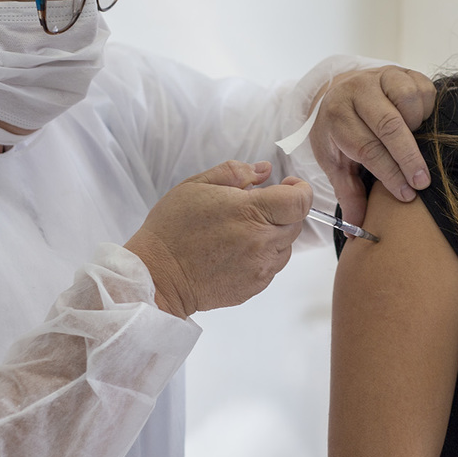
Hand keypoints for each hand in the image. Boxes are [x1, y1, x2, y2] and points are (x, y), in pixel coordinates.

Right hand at [126, 160, 312, 318]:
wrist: (157, 277)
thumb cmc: (171, 229)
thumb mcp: (196, 185)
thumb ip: (234, 172)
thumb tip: (263, 170)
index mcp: (250, 212)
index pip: (300, 201)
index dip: (300, 189)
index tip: (288, 185)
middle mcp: (261, 242)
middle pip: (296, 222)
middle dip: (283, 210)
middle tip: (255, 208)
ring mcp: (260, 267)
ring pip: (286, 245)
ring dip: (273, 234)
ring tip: (241, 231)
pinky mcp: (255, 286)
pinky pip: (272, 266)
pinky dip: (263, 255)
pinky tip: (236, 250)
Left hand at [309, 66, 436, 225]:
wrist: (339, 92)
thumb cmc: (340, 133)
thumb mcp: (335, 163)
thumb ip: (348, 194)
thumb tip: (356, 230)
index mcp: (336, 116)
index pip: (367, 148)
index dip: (389, 173)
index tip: (407, 194)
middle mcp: (356, 91)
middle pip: (389, 126)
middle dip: (409, 157)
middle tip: (423, 183)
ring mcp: (379, 76)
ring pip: (408, 101)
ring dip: (417, 127)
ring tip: (415, 143)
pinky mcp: (401, 70)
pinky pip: (423, 89)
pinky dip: (425, 110)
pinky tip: (418, 123)